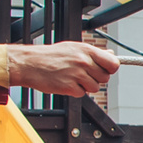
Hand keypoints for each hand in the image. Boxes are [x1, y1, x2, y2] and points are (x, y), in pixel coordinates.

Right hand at [2, 42, 119, 96]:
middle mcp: (83, 62)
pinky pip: (82, 94)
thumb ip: (94, 53)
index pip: (113, 64)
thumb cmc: (51, 56)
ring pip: (95, 88)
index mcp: (86, 50)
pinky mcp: (69, 87)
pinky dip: (75, 91)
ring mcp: (76, 75)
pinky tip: (66, 83)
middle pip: (105, 78)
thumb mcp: (74, 48)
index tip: (106, 70)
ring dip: (86, 86)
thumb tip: (111, 56)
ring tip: (72, 78)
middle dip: (96, 78)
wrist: (29, 63)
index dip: (111, 69)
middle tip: (83, 74)